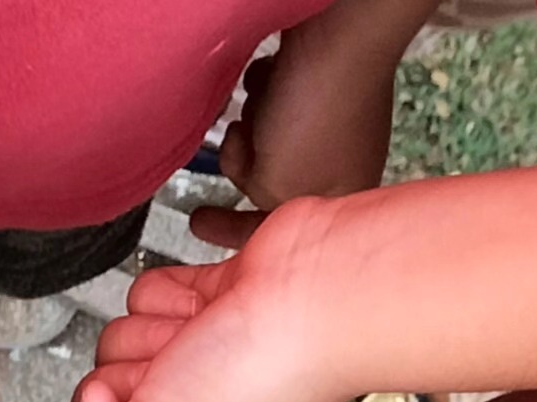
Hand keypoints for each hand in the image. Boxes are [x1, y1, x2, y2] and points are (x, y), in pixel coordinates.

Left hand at [23, 197, 345, 401]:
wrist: (327, 283)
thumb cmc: (263, 372)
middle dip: (127, 381)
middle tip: (169, 372)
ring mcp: (194, 376)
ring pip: (113, 352)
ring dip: (150, 337)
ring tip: (201, 338)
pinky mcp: (196, 321)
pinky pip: (141, 307)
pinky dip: (171, 300)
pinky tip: (211, 307)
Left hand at [218, 15, 395, 212]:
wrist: (338, 36)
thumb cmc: (313, 121)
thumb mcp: (275, 188)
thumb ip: (256, 205)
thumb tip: (256, 183)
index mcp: (337, 200)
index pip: (274, 230)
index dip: (232, 231)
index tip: (198, 223)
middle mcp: (338, 165)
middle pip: (265, 181)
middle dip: (247, 162)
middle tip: (245, 141)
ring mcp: (329, 124)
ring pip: (263, 140)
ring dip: (253, 124)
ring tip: (264, 104)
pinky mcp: (317, 87)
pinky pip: (273, 102)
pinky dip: (264, 93)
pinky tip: (270, 78)